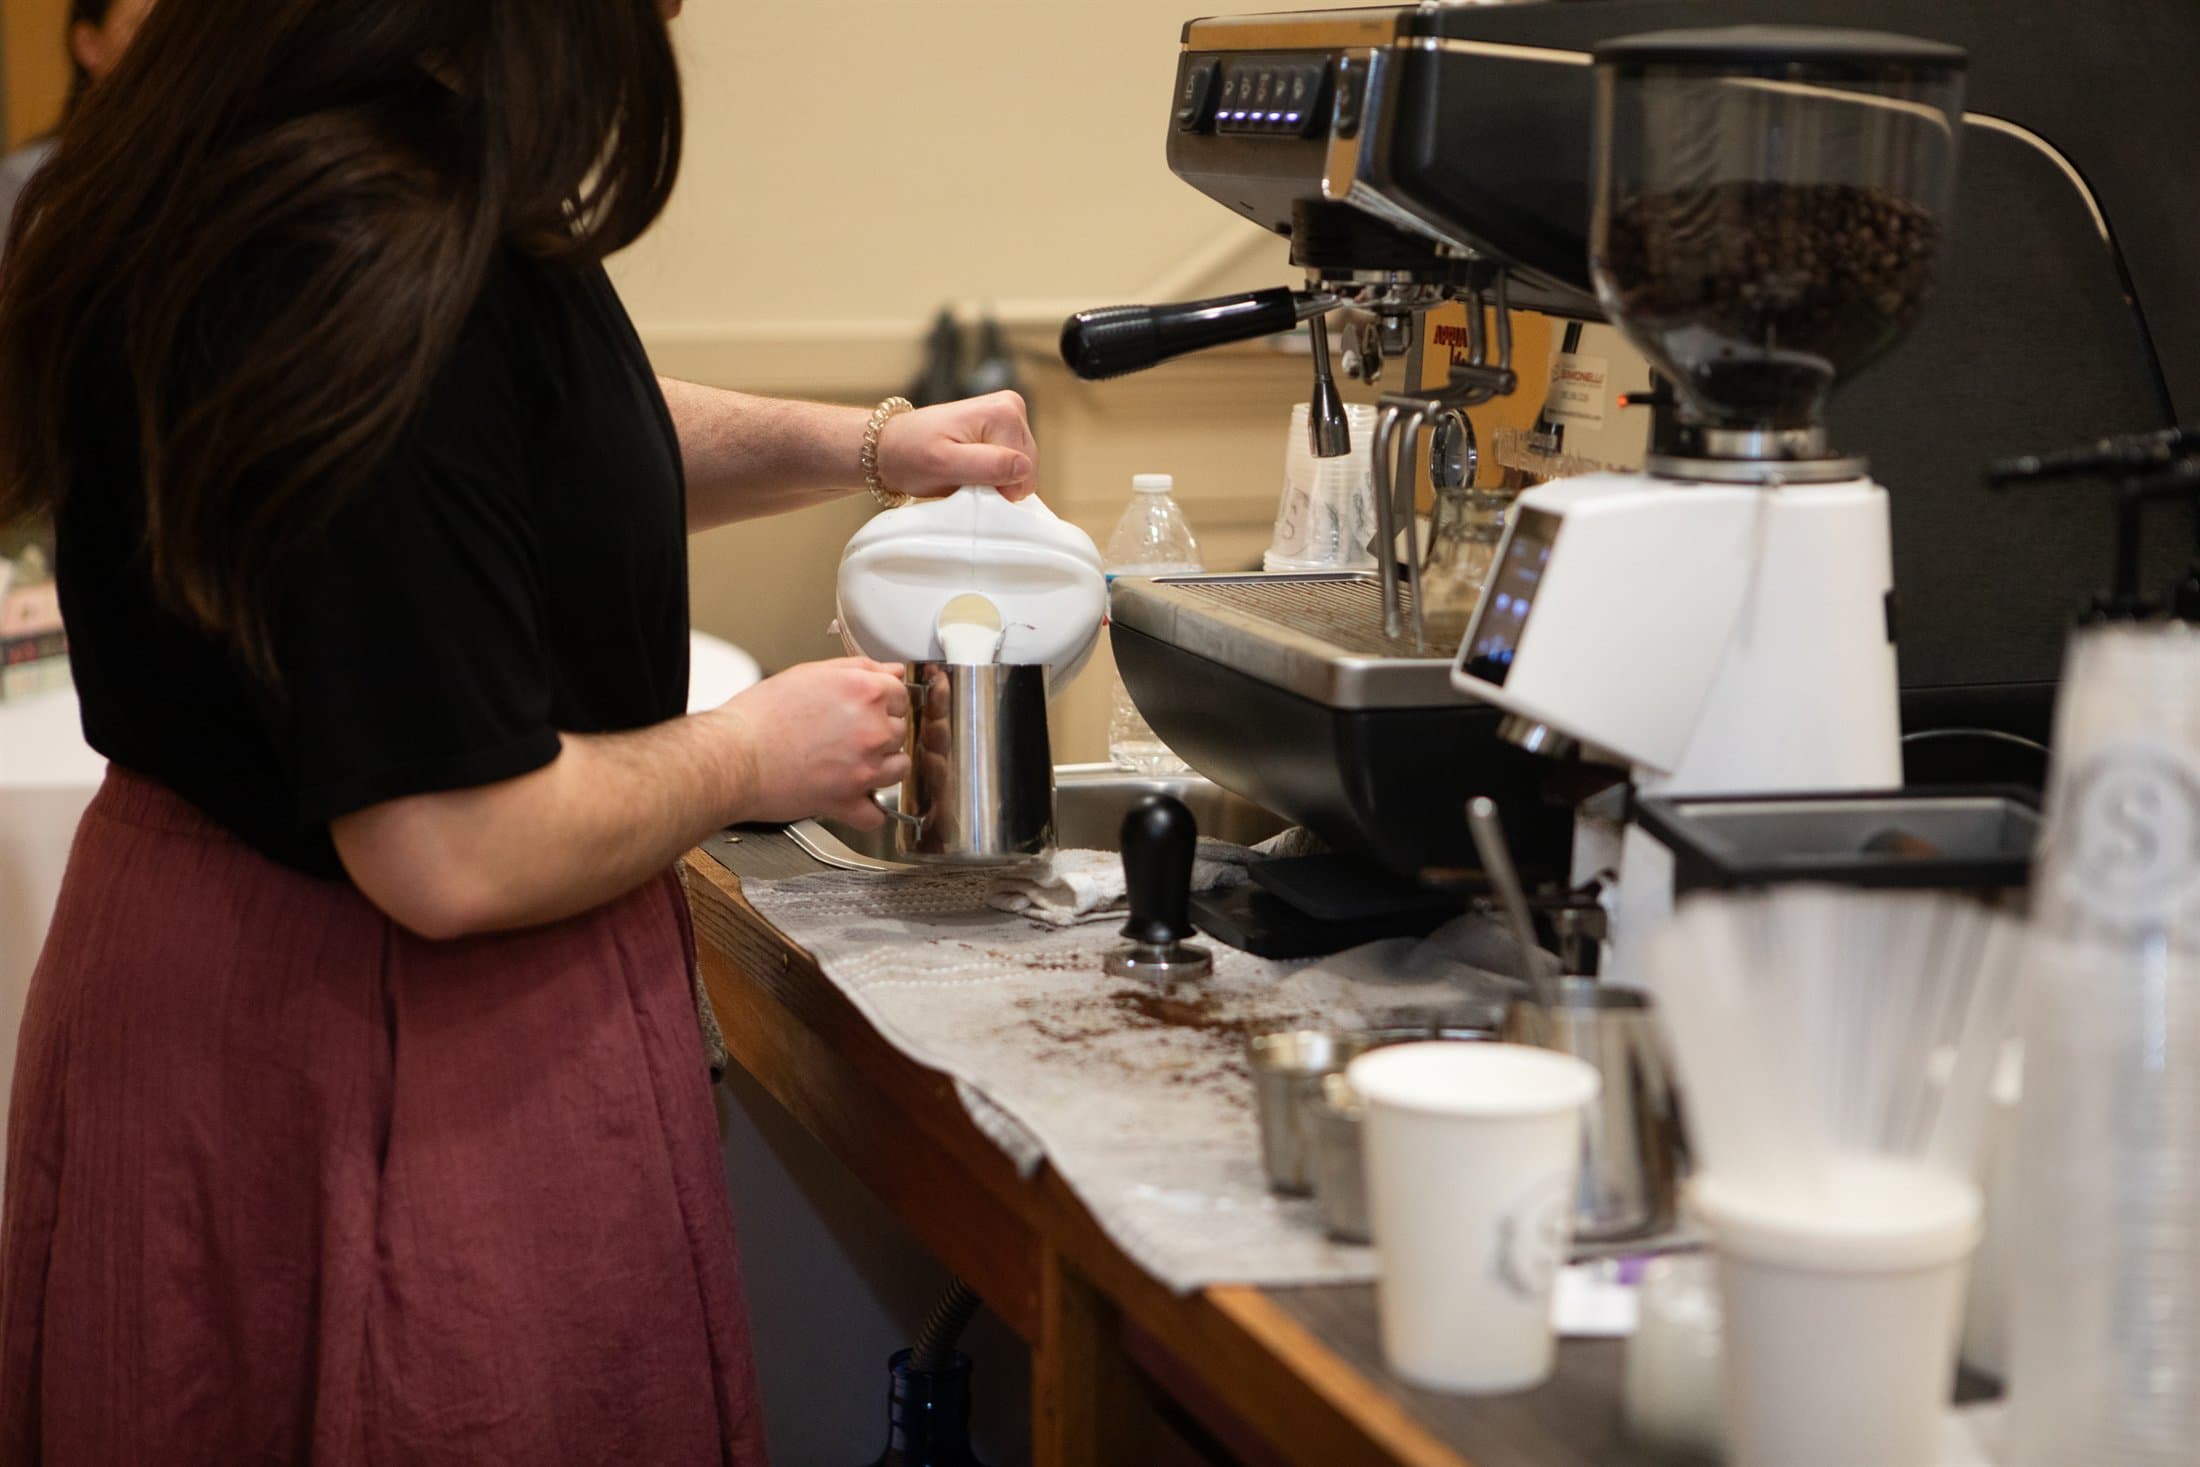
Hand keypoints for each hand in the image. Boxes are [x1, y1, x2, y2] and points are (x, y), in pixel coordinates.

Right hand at [716, 658, 910, 829]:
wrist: (731, 756)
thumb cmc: (759, 717)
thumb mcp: (808, 675)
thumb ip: (857, 669)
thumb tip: (889, 670)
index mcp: (864, 691)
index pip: (901, 694)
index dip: (884, 701)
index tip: (870, 709)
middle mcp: (871, 728)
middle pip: (900, 731)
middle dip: (880, 733)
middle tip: (848, 735)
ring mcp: (864, 767)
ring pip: (899, 769)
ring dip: (881, 767)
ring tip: (852, 763)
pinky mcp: (848, 801)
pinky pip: (876, 813)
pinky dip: (867, 810)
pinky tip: (856, 799)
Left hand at [876, 390, 1037, 501]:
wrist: (890, 446)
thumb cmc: (910, 454)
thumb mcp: (944, 464)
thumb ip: (987, 466)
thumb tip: (1024, 467)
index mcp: (1004, 411)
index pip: (1024, 469)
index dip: (998, 487)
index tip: (966, 482)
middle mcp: (1012, 408)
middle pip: (1026, 469)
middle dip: (997, 482)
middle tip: (963, 478)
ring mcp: (1009, 418)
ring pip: (1020, 471)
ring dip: (993, 480)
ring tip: (963, 472)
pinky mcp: (1003, 431)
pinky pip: (1011, 466)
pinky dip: (991, 476)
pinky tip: (969, 469)